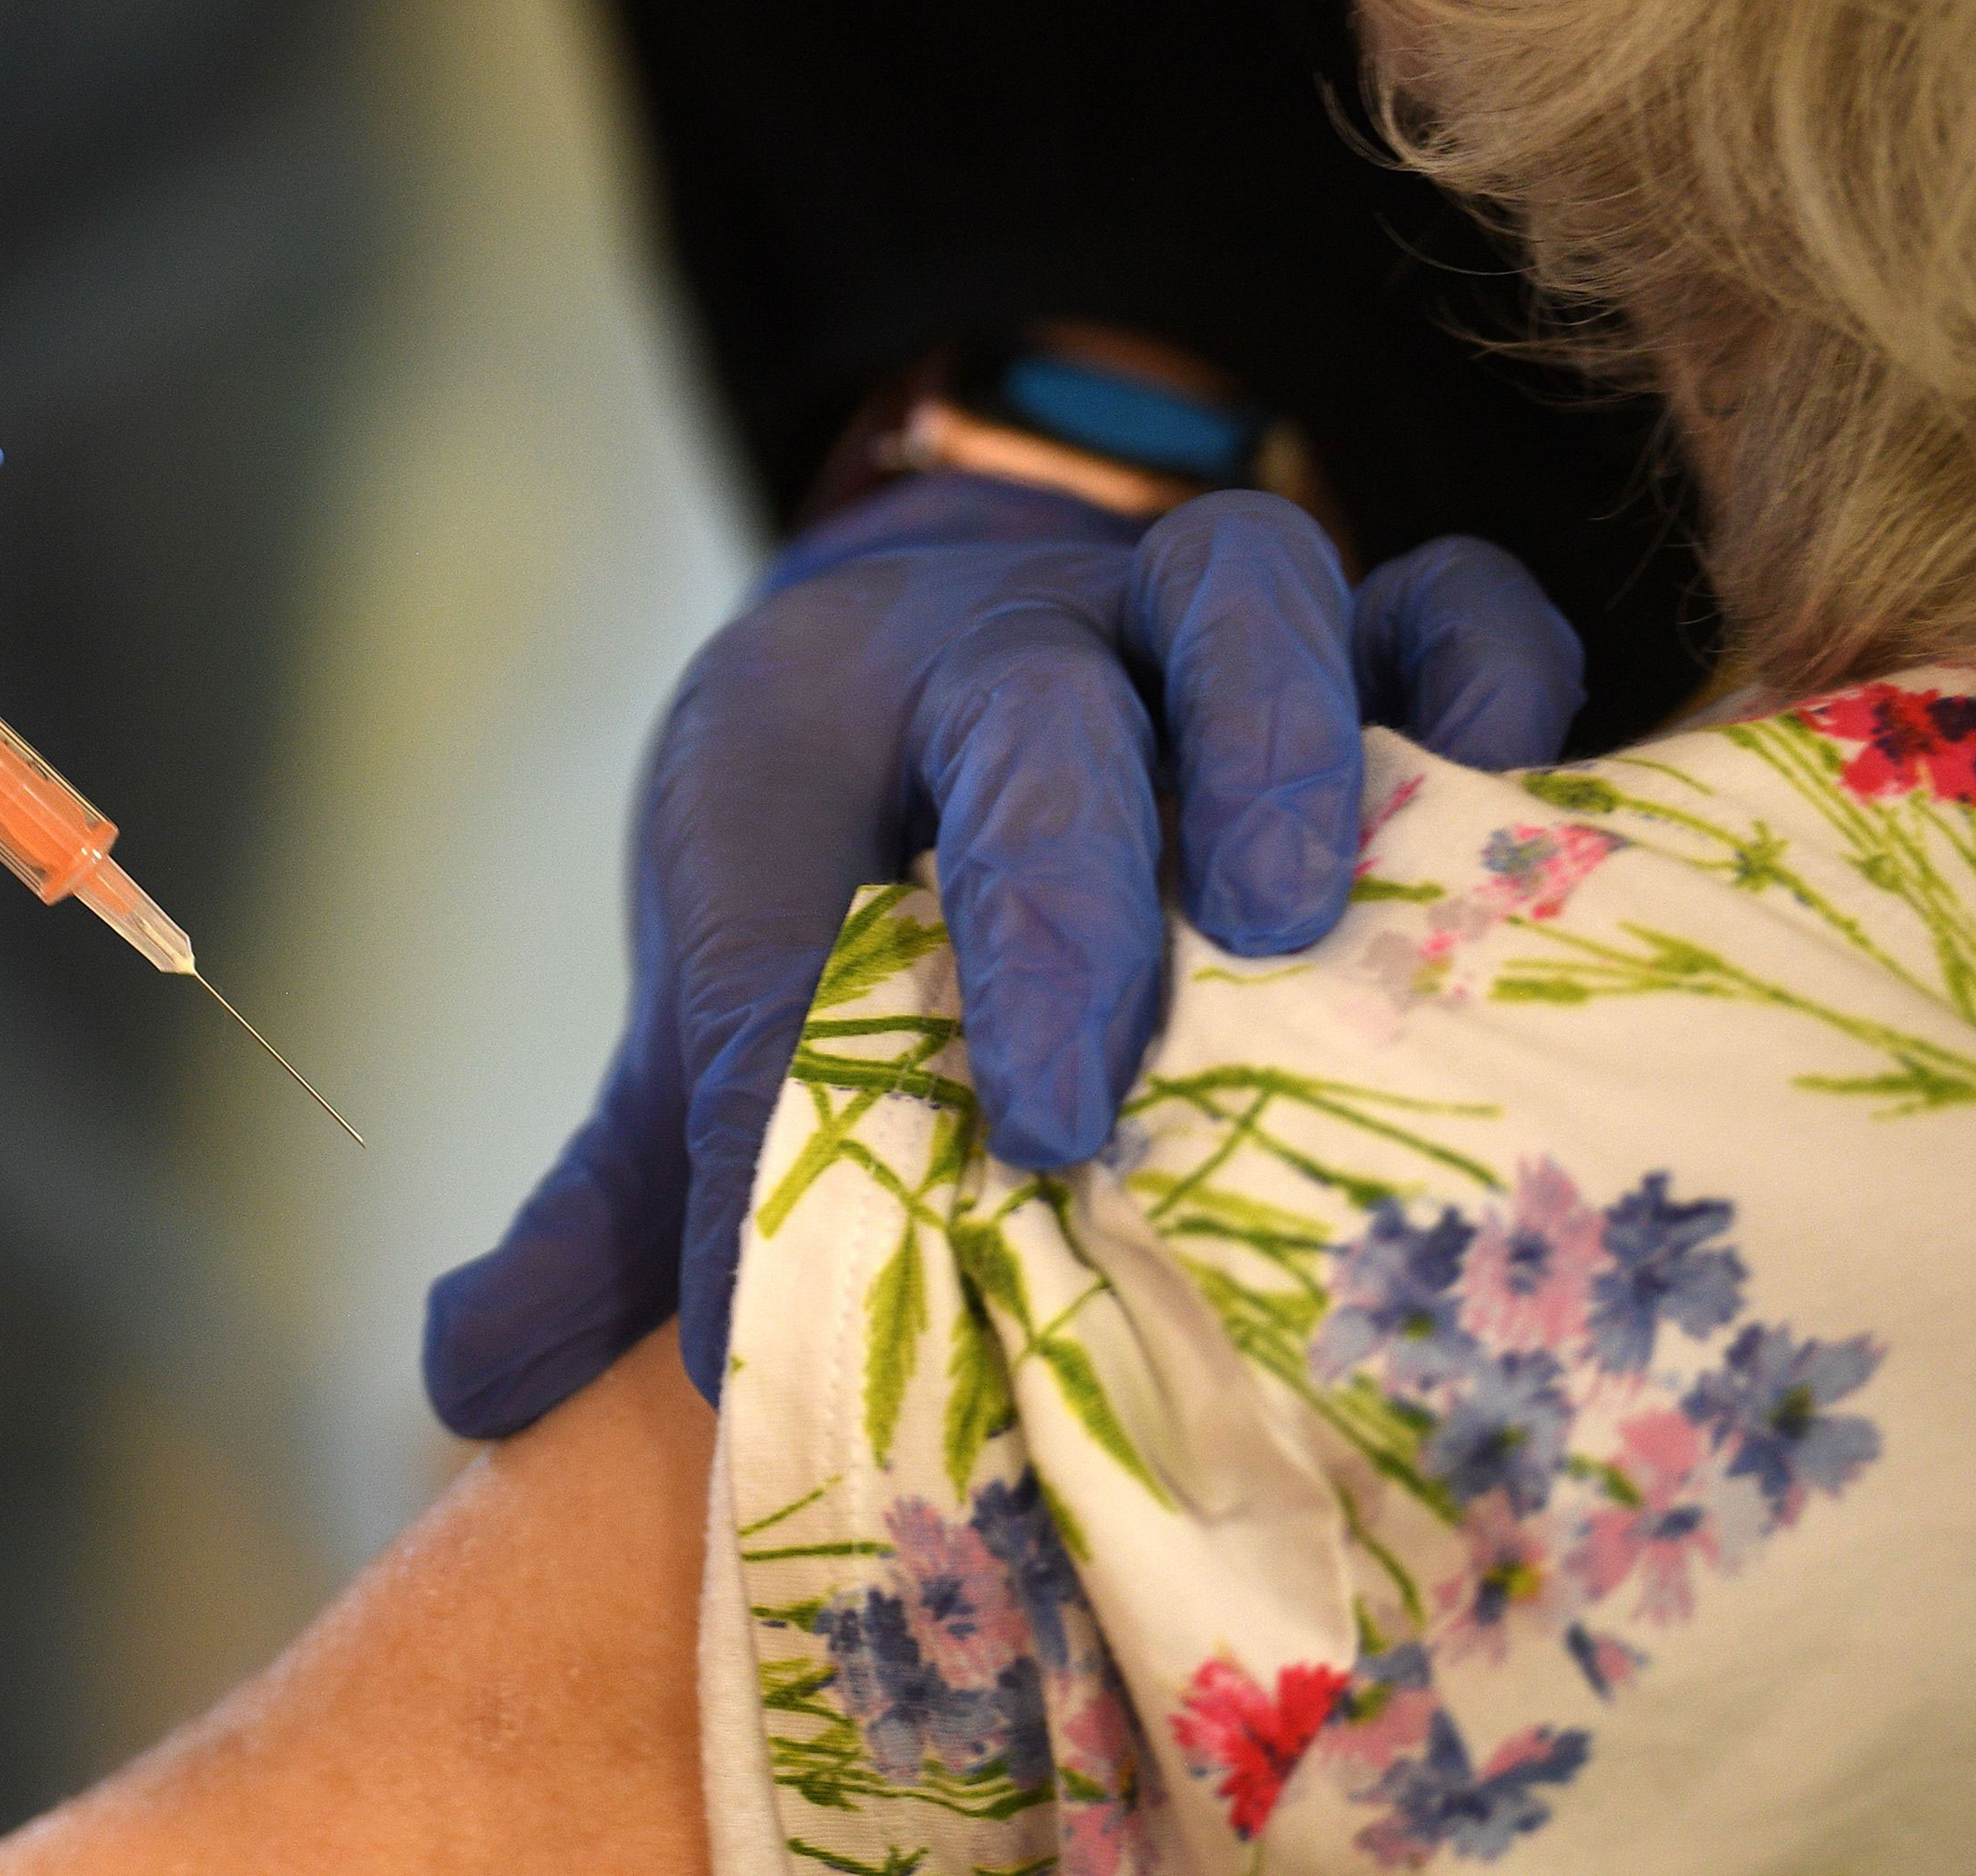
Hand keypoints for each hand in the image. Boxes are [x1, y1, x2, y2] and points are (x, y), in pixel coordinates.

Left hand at [422, 473, 1582, 1430]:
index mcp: (802, 748)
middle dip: (1039, 912)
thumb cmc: (824, 848)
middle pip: (1024, 728)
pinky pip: (1445, 598)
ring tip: (1285, 923)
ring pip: (1237, 601)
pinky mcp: (1359, 616)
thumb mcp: (708, 997)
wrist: (918, 611)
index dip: (762, 1108)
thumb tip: (467, 1376)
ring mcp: (1177, 618)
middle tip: (1055, 1116)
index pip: (773, 926)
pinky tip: (1509, 809)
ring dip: (1268, 750)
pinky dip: (1489, 682)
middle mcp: (996, 656)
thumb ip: (613, 1189)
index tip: (750, 1302)